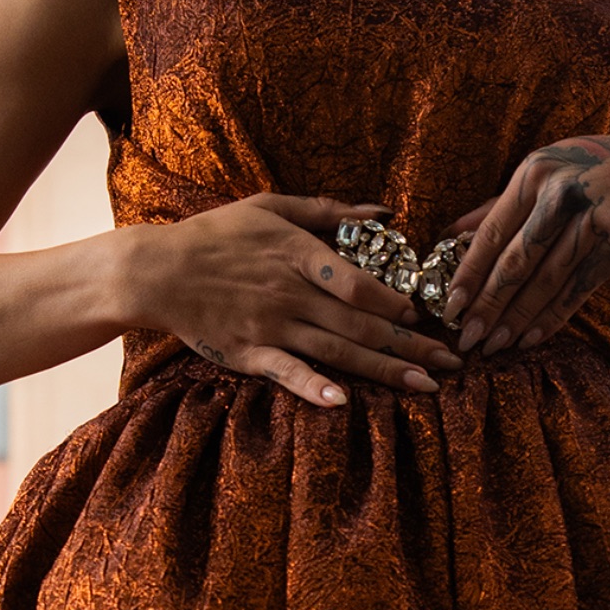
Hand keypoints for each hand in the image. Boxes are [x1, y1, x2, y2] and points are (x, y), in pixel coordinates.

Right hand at [127, 193, 464, 408]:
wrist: (157, 271)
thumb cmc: (215, 235)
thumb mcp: (269, 207)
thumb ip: (327, 210)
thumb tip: (382, 210)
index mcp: (298, 254)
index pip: (357, 282)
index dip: (393, 300)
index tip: (421, 314)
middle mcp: (290, 293)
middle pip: (360, 322)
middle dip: (410, 344)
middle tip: (452, 362)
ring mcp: (270, 326)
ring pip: (337, 350)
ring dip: (384, 370)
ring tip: (424, 386)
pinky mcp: (249, 354)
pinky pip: (288, 373)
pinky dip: (315, 387)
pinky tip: (344, 402)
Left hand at [439, 131, 609, 354]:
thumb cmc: (599, 168)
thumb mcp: (550, 169)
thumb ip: (500, 202)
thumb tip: (450, 232)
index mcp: (536, 172)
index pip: (492, 233)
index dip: (467, 274)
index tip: (447, 306)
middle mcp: (563, 194)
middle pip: (515, 262)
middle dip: (486, 306)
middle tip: (464, 339)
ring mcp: (594, 221)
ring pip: (545, 282)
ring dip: (516, 319)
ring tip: (493, 346)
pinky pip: (576, 290)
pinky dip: (551, 317)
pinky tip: (530, 338)